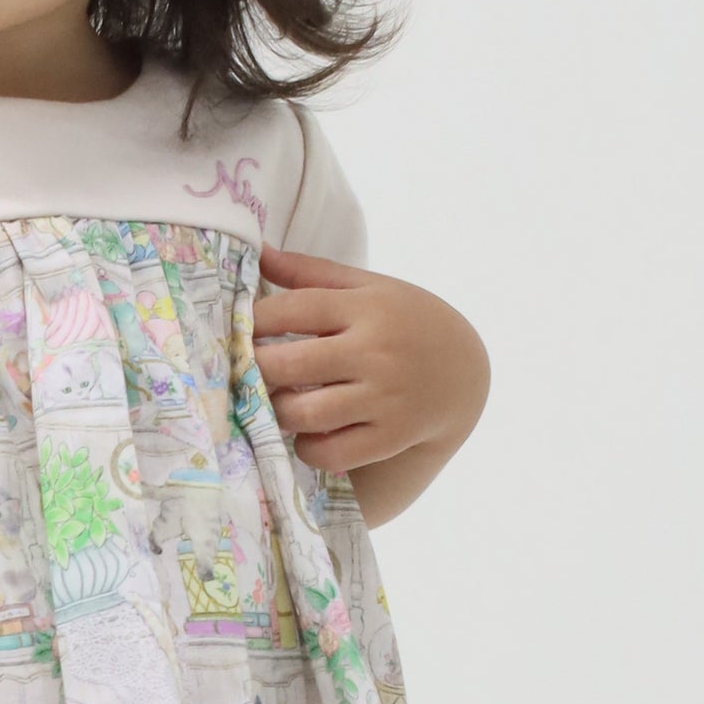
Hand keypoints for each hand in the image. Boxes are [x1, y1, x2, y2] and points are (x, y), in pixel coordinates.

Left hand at [252, 247, 489, 477]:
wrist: (464, 371)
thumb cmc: (406, 321)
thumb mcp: (369, 287)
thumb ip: (312, 272)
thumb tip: (260, 251)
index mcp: (367, 307)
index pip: (295, 308)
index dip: (255, 320)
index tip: (238, 330)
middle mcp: (375, 351)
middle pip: (289, 364)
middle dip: (255, 370)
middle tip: (246, 373)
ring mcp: (385, 398)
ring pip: (304, 413)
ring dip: (277, 412)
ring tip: (276, 403)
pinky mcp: (392, 436)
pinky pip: (331, 452)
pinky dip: (307, 448)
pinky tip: (307, 433)